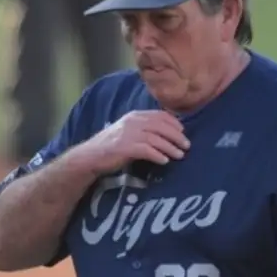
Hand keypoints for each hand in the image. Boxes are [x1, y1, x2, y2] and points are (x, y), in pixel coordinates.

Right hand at [72, 110, 190, 174]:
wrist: (90, 156)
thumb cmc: (110, 146)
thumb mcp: (127, 131)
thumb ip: (143, 129)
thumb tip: (165, 134)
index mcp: (134, 116)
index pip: (159, 115)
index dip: (174, 123)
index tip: (183, 131)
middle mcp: (133, 122)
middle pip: (161, 126)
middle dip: (176, 136)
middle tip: (186, 145)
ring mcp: (128, 134)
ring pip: (156, 138)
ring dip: (170, 147)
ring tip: (180, 155)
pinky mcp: (125, 148)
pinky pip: (147, 150)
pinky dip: (158, 155)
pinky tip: (164, 161)